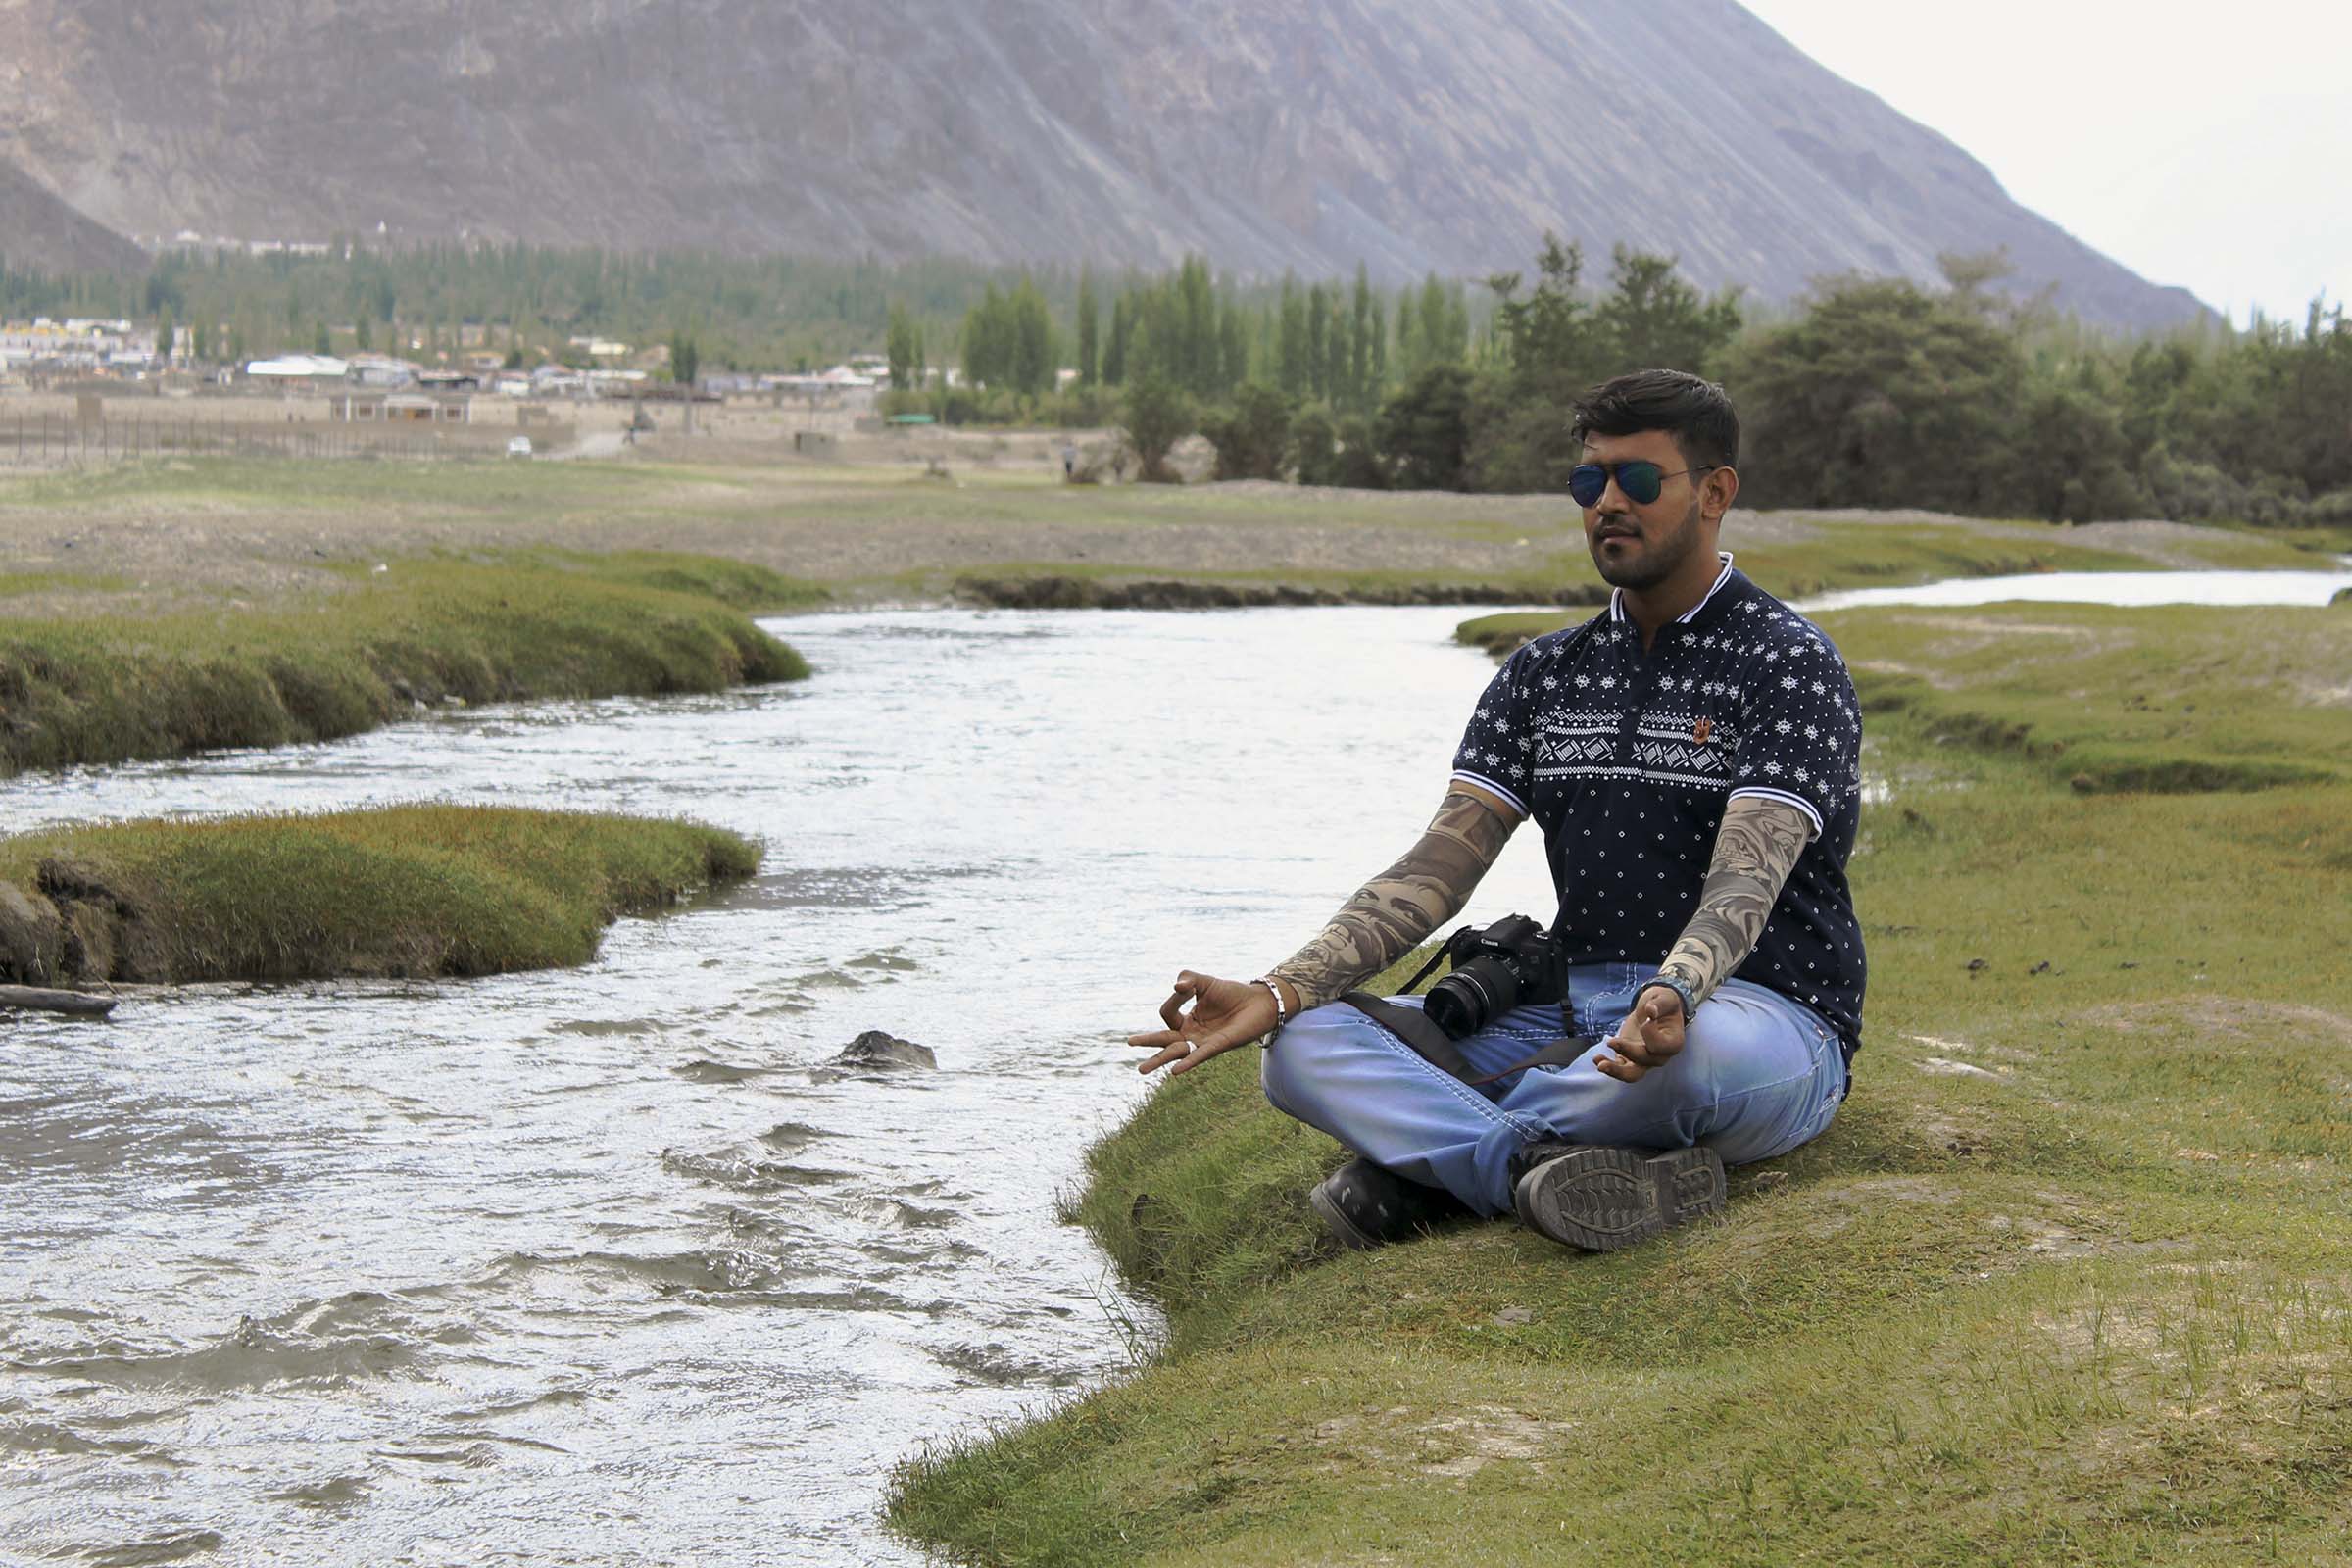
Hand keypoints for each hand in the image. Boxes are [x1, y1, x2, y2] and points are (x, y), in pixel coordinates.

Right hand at [1129, 970, 1278, 1075]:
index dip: (1174, 998)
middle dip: (1148, 1042)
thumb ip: (1188, 979)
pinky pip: (1199, 1056)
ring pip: (1177, 1052)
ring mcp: (1203, 1042)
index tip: (1186, 987)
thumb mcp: (1205, 982)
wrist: (1259, 1001)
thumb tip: (1177, 986)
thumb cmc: (1232, 993)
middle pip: (1164, 1040)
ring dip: (1160, 1060)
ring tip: (1141, 1070)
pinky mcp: (1218, 1045)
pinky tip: (1175, 1071)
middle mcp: (1192, 1035)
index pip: (1167, 1014)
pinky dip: (1187, 1063)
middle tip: (1129, 1043)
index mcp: (1187, 1021)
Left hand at [1595, 985, 1686, 1082]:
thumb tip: (1651, 1011)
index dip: (1650, 1034)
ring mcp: (1644, 1061)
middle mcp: (1660, 1056)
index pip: (1660, 1046)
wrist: (1654, 1010)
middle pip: (1645, 1062)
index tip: (1646, 1019)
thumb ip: (1660, 1004)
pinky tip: (1597, 1058)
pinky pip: (1619, 1067)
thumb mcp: (1665, 997)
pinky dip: (1608, 1064)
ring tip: (1600, 1064)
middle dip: (1627, 1053)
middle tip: (1611, 1042)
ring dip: (1615, 1071)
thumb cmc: (1664, 1004)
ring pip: (1631, 1074)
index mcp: (1673, 1043)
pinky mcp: (1629, 1059)